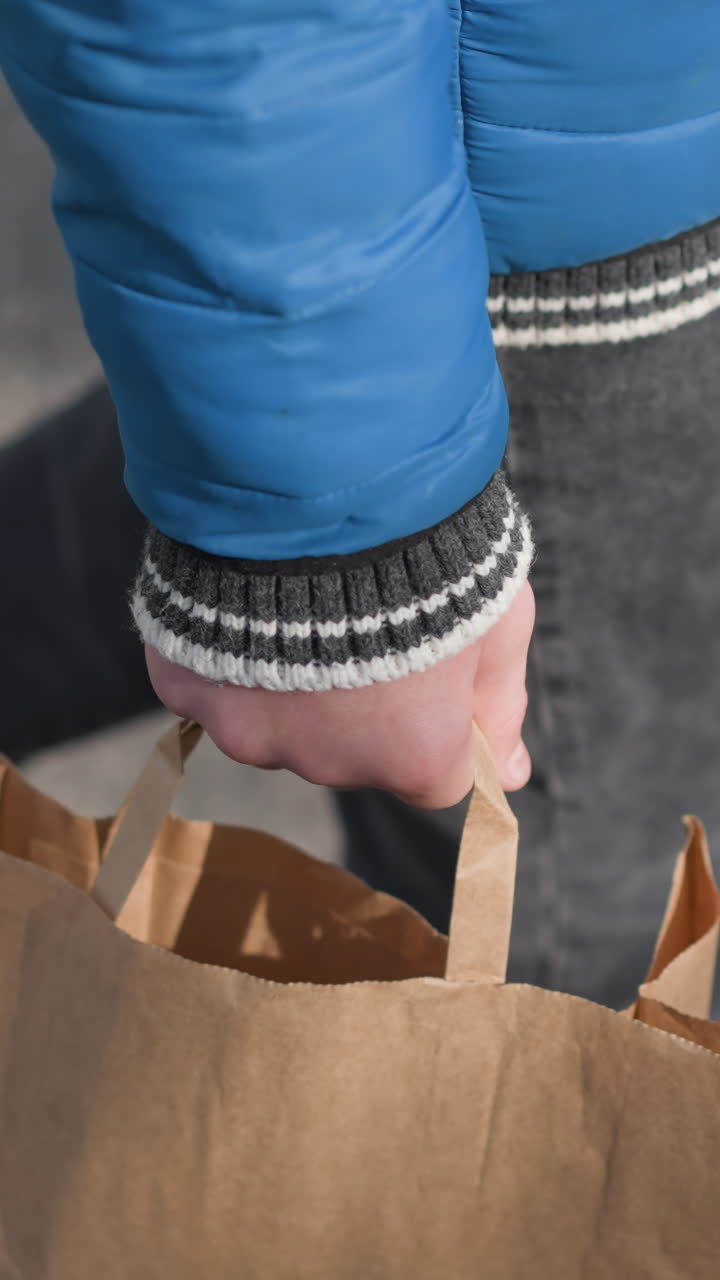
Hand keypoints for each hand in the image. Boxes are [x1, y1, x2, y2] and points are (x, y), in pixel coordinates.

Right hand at [145, 580, 534, 808]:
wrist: (311, 477)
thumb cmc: (426, 547)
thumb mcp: (498, 618)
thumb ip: (500, 703)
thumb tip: (510, 776)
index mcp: (411, 753)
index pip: (436, 774)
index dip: (437, 719)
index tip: (430, 664)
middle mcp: (327, 763)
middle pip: (350, 751)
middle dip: (361, 700)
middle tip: (363, 615)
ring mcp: (248, 731)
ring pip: (276, 721)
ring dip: (290, 680)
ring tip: (299, 599)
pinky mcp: (186, 691)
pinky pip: (210, 685)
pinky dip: (225, 655)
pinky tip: (242, 599)